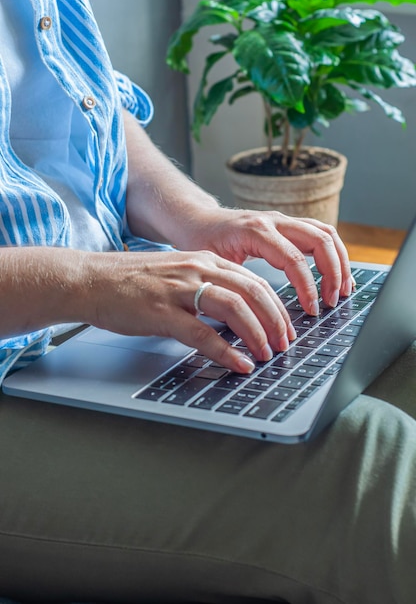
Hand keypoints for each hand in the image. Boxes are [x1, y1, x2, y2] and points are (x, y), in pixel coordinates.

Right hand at [87, 250, 296, 373]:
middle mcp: (197, 270)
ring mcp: (180, 290)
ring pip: (235, 308)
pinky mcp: (162, 312)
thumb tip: (235, 316)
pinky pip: (203, 334)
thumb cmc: (132, 281)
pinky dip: (227, 352)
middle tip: (285, 344)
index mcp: (204, 260)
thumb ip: (206, 287)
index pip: (254, 280)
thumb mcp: (177, 274)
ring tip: (268, 355)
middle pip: (253, 292)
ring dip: (258, 334)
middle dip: (276, 321)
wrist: (91, 279)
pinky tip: (239, 365)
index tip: (285, 328)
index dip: (276, 307)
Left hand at [176, 208, 352, 313]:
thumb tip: (251, 318)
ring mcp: (284, 220)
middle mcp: (274, 220)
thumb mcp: (212, 264)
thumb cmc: (201, 243)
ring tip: (344, 290)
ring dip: (340, 262)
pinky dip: (333, 254)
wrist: (198, 221)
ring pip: (325, 233)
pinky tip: (336, 276)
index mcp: (255, 231)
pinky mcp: (288, 225)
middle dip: (333, 273)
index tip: (312, 310)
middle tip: (332, 301)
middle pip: (320, 239)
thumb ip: (234, 284)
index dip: (308, 287)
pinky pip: (320, 234)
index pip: (293, 259)